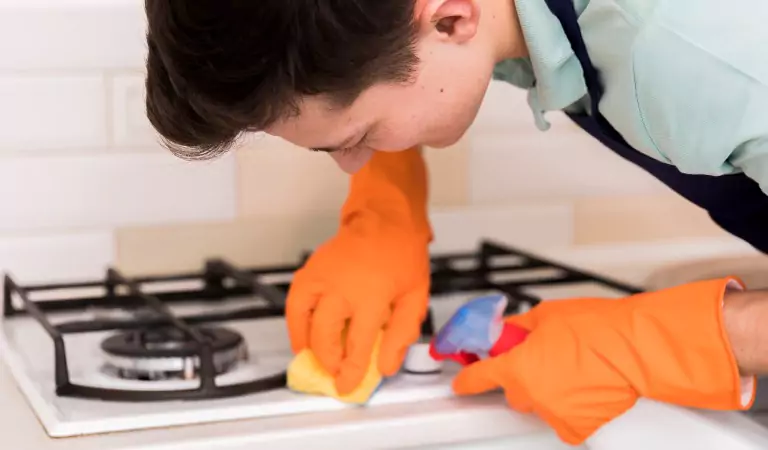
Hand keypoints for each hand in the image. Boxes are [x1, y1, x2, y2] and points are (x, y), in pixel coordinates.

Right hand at [285, 147, 431, 394]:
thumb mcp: (415, 296)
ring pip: (305, 323)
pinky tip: (302, 339)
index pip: (358, 345)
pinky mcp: (309, 272)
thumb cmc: (402, 254)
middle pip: (326, 338)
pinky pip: (294, 305)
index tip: (348, 385)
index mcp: (371, 296)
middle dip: (330, 363)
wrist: (384, 218)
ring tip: (318, 362)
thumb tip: (387, 366)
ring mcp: (321, 279)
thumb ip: (402, 334)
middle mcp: (341, 288)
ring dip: (309, 347)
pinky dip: (295, 326)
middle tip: (336, 374)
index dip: (352, 371)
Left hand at [452, 277, 754, 444]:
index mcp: (516, 367)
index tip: (462, 382)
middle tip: (545, 359)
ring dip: (547, 391)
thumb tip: (503, 333)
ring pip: (539, 404)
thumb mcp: (545, 316)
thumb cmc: (596, 328)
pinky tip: (583, 389)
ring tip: (573, 370)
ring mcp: (553, 413)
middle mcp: (531, 395)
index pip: (478, 377)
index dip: (467, 378)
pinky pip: (563, 421)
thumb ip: (516, 330)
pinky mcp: (577, 427)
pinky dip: (569, 409)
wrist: (635, 347)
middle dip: (522, 376)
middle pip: (512, 391)